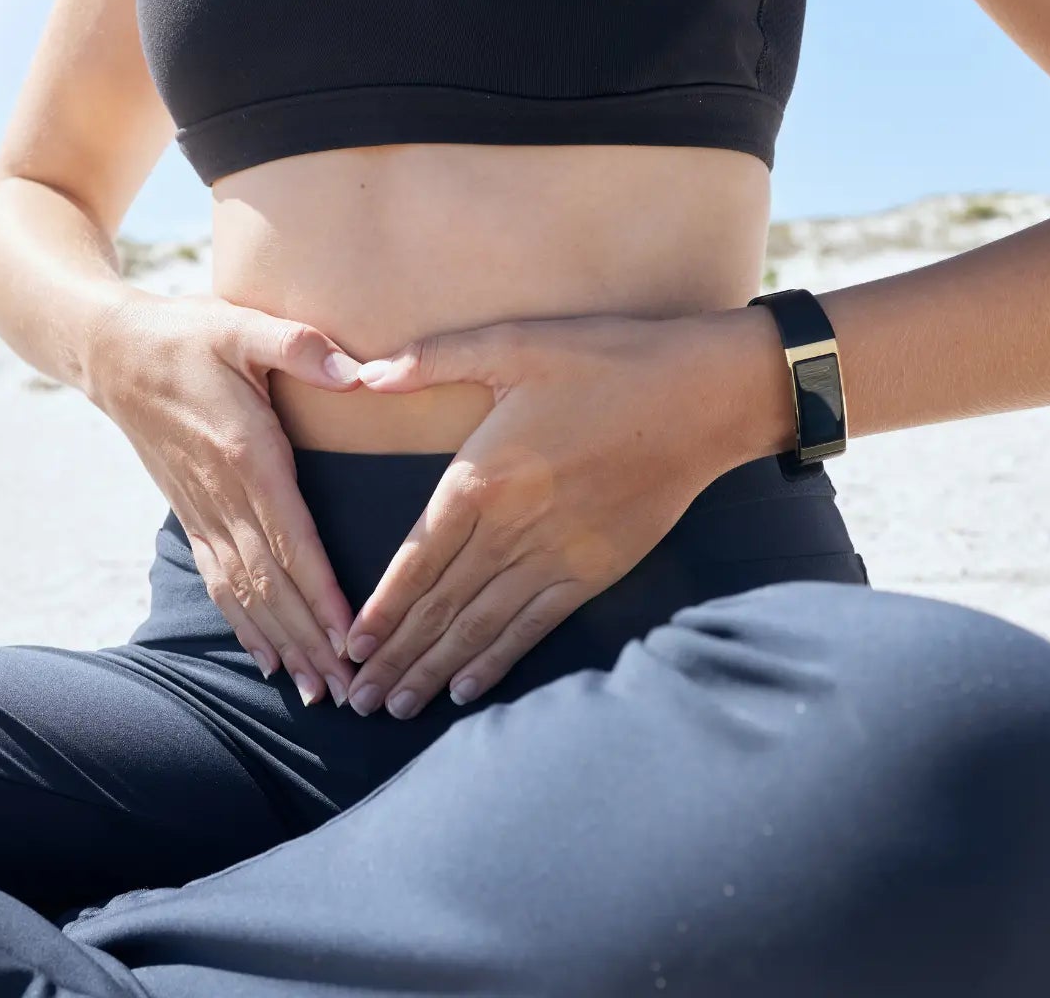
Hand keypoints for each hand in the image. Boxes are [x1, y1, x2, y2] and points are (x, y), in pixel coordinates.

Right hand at [86, 291, 363, 706]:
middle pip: (272, 583)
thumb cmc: (185, 333)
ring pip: (246, 594)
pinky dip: (246, 626)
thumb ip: (299, 345)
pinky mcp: (191, 515)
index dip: (321, 592)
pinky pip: (220, 581)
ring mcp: (203, 511)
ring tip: (317, 690)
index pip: (291, 539)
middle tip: (350, 689)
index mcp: (245, 454)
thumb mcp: (241, 324)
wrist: (110, 351)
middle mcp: (223, 496)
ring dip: (282, 644)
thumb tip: (358, 371)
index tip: (350, 637)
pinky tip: (268, 660)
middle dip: (311, 639)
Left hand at [339, 312, 757, 717]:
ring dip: (434, 669)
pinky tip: (466, 690)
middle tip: (359, 700)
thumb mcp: (513, 342)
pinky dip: (497, 660)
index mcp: (479, 479)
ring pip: (478, 627)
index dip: (379, 610)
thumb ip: (432, 358)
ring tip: (397, 708)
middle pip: (439, 606)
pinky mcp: (592, 572)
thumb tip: (363, 370)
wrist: (699, 398)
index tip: (350, 646)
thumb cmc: (605, 360)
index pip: (414, 560)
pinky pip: (532, 627)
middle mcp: (509, 530)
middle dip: (395, 656)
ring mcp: (553, 557)